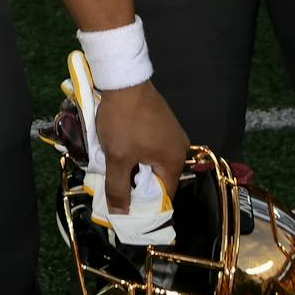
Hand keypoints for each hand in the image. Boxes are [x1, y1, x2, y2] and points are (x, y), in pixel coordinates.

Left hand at [92, 80, 188, 213]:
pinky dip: (136, 153)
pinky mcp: (161, 123)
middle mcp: (179, 147)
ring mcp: (171, 133)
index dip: (145, 206)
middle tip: (116, 192)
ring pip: (152, 163)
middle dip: (137, 186)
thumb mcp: (117, 157)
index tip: (126, 212)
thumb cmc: (123, 120)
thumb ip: (119, 188)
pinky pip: (150, 148)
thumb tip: (121, 215)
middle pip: (158, 179)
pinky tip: (121, 152)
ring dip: (134, 168)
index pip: (164, 195)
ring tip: (115, 172)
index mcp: (174, 159)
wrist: (123, 79)